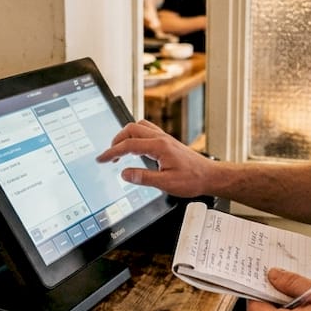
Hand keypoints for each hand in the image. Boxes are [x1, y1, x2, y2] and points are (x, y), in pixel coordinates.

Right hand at [96, 120, 214, 197]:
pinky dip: (136, 136)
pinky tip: (135, 147)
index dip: (112, 152)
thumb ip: (143, 178)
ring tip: (119, 150)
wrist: (210, 176)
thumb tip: (124, 173)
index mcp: (159, 146)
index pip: (128, 145)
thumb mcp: (166, 183)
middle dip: (116, 140)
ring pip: (139, 126)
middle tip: (109, 155)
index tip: (101, 159)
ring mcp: (165, 138)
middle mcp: (161, 138)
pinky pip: (147, 130)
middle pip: (131, 129)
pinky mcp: (167, 142)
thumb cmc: (192, 179)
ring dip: (126, 136)